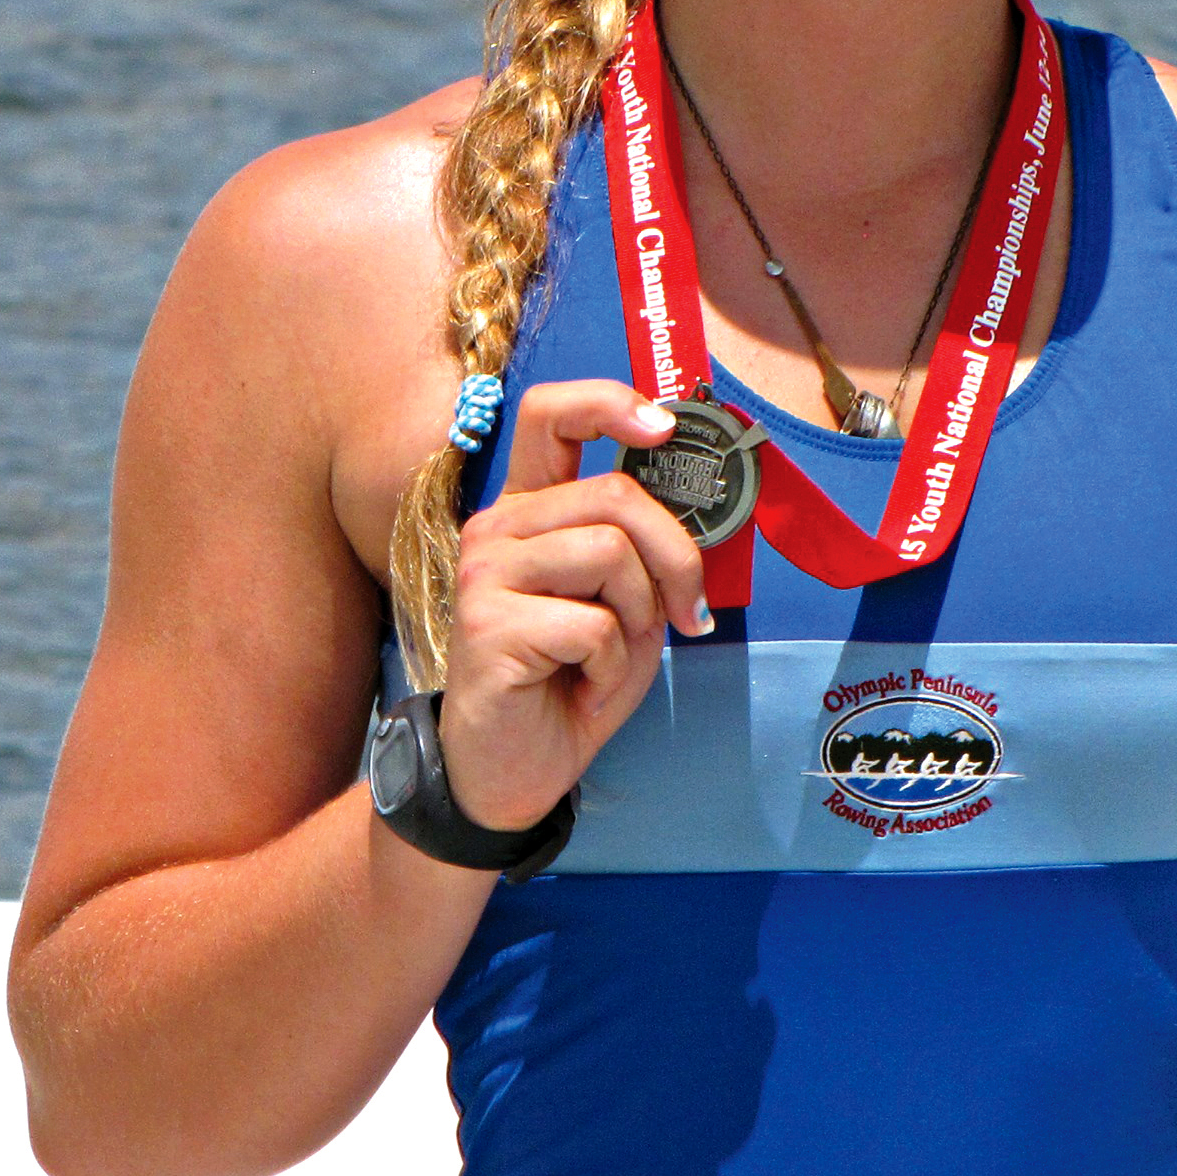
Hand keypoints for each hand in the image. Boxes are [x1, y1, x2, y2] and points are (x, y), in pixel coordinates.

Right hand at [437, 379, 709, 831]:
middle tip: (685, 611)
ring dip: (638, 616)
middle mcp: (497, 527)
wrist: (513, 771)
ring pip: (610, 552)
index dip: (609, 403)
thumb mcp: (625, 603)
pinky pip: (593, 623)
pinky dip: (613, 665)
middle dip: (674, 556)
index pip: (551, 415)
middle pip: (614, 495)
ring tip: (610, 657)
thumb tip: (693, 509)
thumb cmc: (573, 680)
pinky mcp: (485, 624)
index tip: (662, 427)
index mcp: (529, 509)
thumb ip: (642, 548)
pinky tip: (585, 686)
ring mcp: (483, 572)